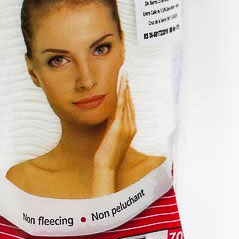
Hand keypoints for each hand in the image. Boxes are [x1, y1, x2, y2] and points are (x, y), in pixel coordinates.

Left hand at [92, 68, 135, 195]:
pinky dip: (122, 95)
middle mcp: (132, 126)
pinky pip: (121, 107)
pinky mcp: (119, 127)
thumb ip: (114, 126)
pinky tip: (121, 86)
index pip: (130, 106)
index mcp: (131, 128)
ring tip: (124, 74)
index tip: (125, 80)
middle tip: (125, 71)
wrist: (106, 166)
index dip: (128, 92)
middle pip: (130, 101)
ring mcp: (127, 126)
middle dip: (127, 86)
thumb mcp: (112, 137)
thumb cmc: (107, 154)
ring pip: (127, 102)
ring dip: (125, 87)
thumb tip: (110, 115)